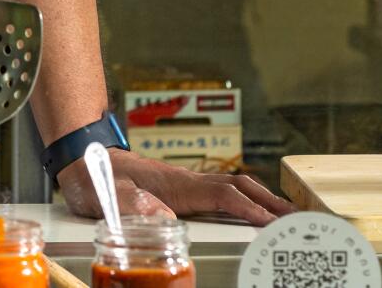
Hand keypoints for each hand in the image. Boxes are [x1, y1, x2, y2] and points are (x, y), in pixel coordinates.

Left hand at [57, 149, 295, 227]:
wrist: (82, 155)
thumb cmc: (95, 176)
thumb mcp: (107, 194)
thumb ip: (133, 206)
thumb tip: (166, 220)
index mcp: (175, 184)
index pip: (223, 196)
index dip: (250, 210)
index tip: (275, 225)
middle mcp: (186, 180)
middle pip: (239, 186)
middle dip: (270, 202)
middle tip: (300, 219)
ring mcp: (184, 181)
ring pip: (233, 186)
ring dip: (261, 198)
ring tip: (287, 215)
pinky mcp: (179, 186)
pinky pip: (221, 191)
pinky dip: (243, 197)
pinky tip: (249, 208)